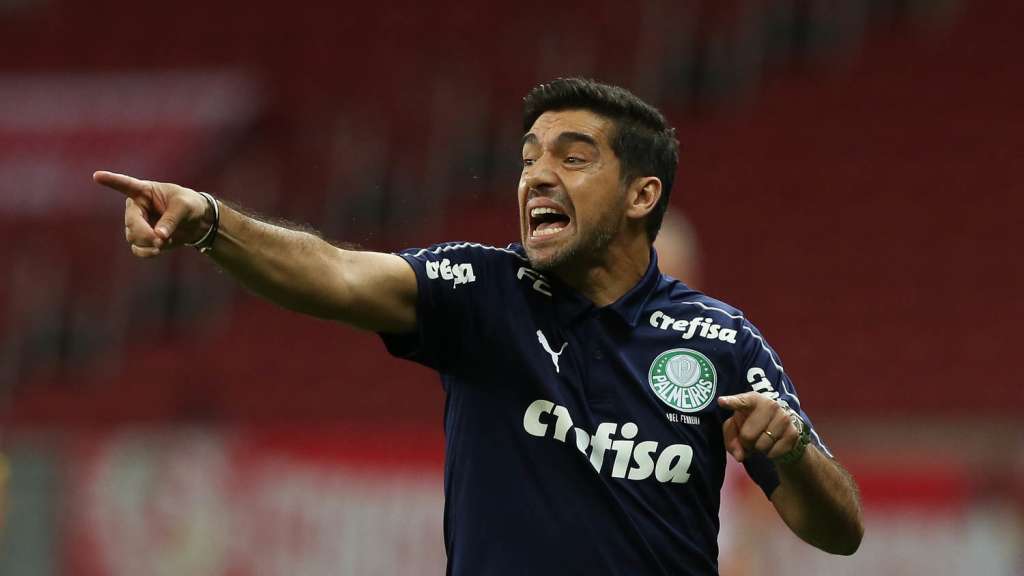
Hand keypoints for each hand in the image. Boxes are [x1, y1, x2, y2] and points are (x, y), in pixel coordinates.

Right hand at [93, 171, 210, 257]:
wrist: (199, 221)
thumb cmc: (190, 204)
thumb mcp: (184, 206)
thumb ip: (171, 219)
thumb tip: (158, 237)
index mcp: (144, 191)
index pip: (125, 184)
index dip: (111, 180)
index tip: (97, 175)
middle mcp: (137, 207)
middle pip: (131, 223)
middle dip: (144, 234)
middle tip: (160, 240)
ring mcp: (139, 224)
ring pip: (132, 237)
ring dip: (148, 243)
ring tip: (164, 242)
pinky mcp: (144, 238)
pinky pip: (137, 249)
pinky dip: (146, 252)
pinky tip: (156, 251)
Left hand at [718, 392, 799, 462]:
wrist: (782, 432)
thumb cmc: (753, 426)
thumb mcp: (737, 429)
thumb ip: (731, 439)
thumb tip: (740, 456)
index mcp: (753, 399)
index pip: (742, 401)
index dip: (732, 402)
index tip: (721, 401)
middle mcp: (770, 404)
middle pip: (747, 435)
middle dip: (746, 442)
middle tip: (752, 437)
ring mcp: (784, 417)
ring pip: (761, 446)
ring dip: (759, 449)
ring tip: (763, 439)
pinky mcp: (793, 433)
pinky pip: (773, 453)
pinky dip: (770, 454)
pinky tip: (774, 444)